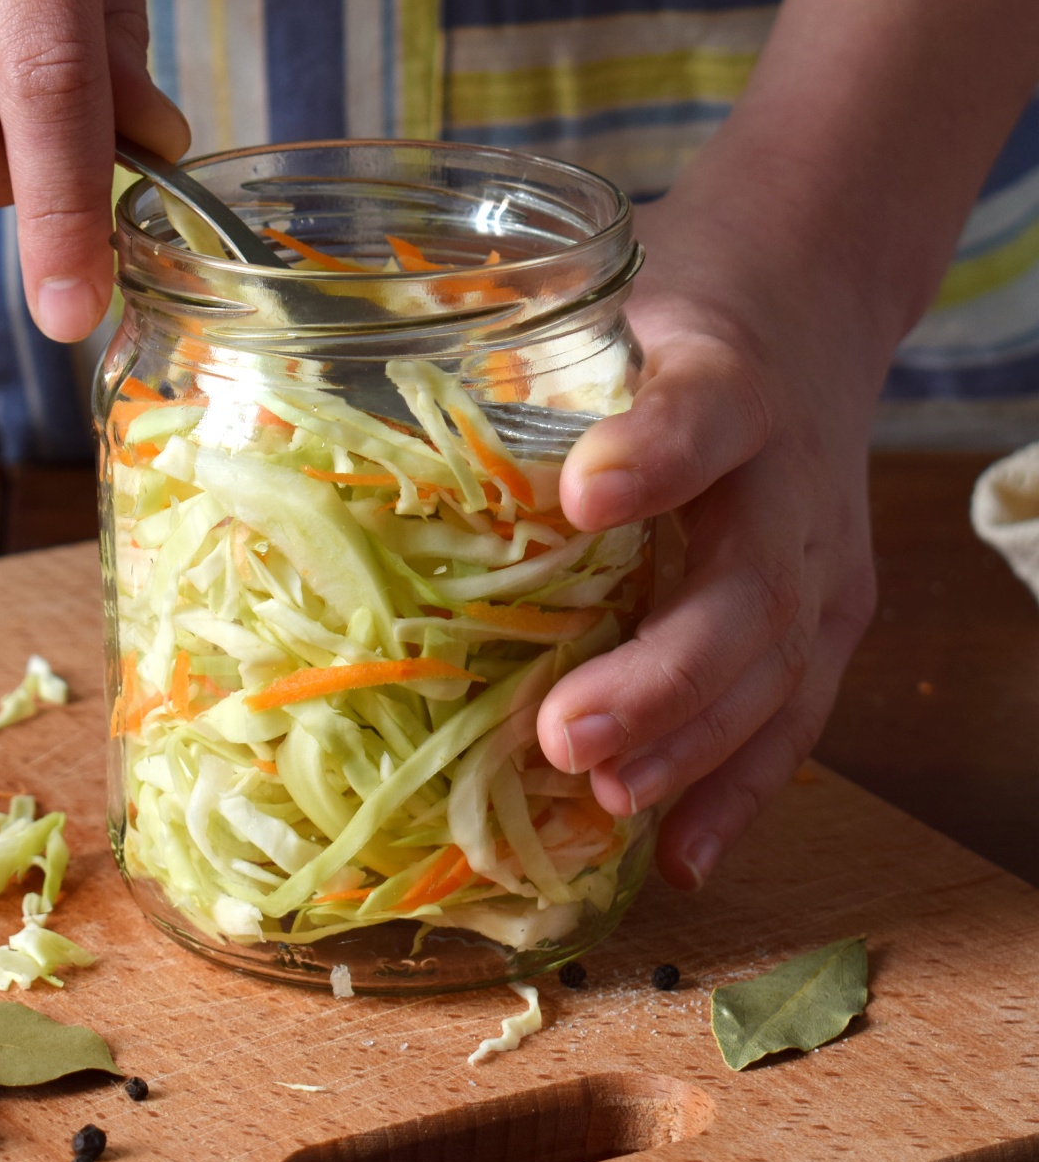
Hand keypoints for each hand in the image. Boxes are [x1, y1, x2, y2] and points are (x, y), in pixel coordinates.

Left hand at [535, 191, 880, 889]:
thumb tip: (323, 431)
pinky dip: (739, 788)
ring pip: (778, 666)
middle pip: (750, 585)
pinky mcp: (838, 612)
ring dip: (691, 745)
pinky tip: (680, 853)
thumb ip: (516, 367)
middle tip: (567, 735)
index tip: (581, 498)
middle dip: (662, 673)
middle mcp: (793, 475)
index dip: (653, 456)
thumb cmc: (674, 325)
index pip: (704, 411)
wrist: (806, 314)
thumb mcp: (605, 308)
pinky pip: (798, 711)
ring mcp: (826, 555)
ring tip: (610, 797)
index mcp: (729, 378)